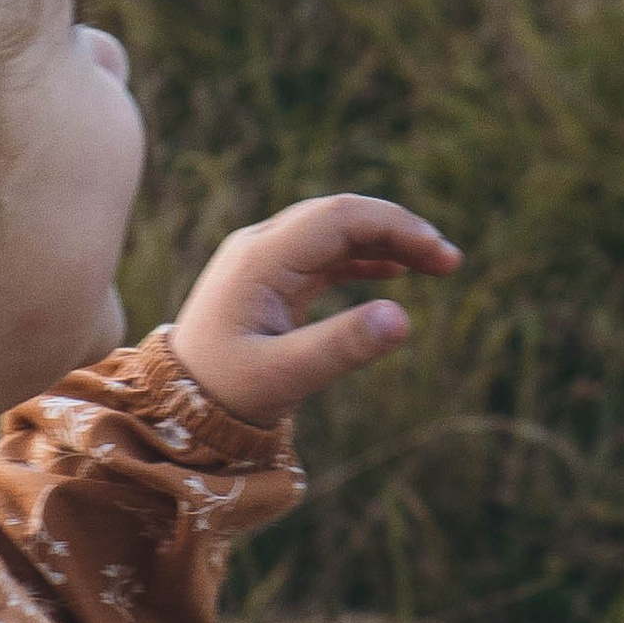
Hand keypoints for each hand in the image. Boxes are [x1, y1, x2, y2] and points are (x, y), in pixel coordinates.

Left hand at [171, 196, 458, 421]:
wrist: (174, 407)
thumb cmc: (226, 393)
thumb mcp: (286, 375)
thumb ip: (342, 346)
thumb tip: (403, 319)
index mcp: (261, 259)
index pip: (339, 218)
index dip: (396, 227)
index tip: (440, 257)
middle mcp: (261, 247)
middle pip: (340, 215)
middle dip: (398, 229)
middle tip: (449, 261)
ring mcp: (264, 260)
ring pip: (335, 231)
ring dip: (386, 241)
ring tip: (436, 265)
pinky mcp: (271, 278)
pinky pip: (325, 253)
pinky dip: (364, 257)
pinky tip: (397, 270)